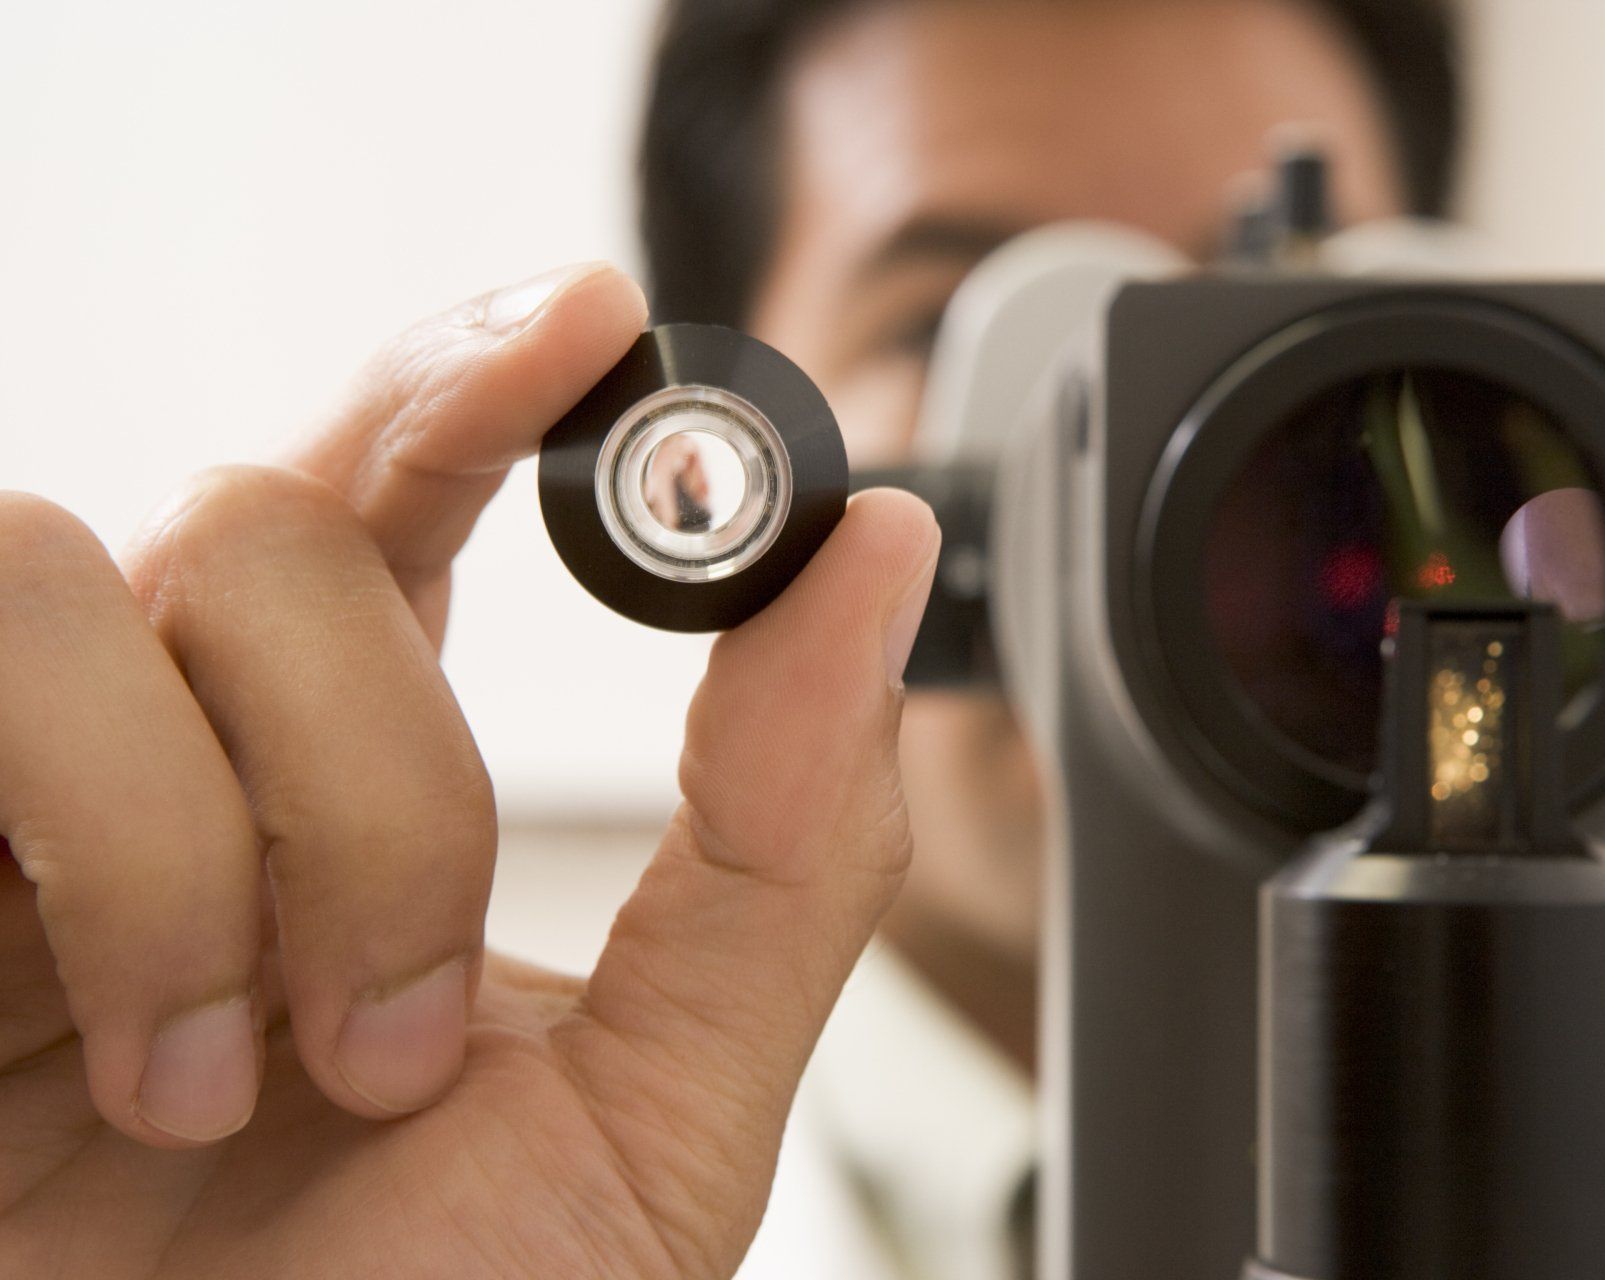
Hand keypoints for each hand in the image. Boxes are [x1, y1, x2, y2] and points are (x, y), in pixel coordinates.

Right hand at [0, 265, 939, 1278]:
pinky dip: (115, 842)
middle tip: (397, 1032)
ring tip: (239, 1081)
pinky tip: (121, 1073)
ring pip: (112, 568)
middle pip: (277, 521)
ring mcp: (7, 798)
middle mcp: (168, 757)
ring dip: (241, 832)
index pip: (402, 491)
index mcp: (348, 784)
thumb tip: (871, 558)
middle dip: (388, 771)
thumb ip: (790, 840)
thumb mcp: (660, 1110)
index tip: (595, 322)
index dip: (483, 380)